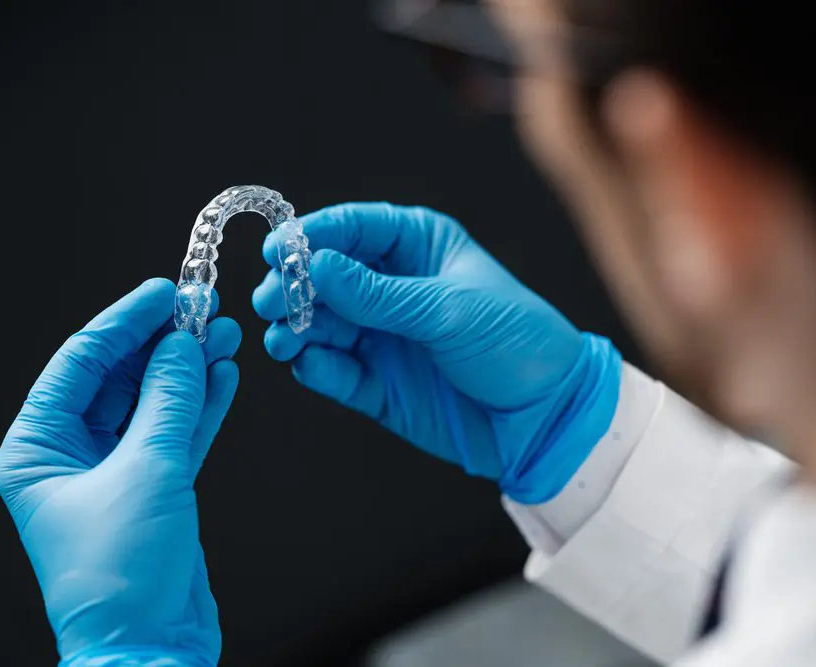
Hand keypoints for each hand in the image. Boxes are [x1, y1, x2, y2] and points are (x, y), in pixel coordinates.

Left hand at [0, 278, 240, 666]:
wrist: (150, 650)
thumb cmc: (121, 575)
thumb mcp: (146, 471)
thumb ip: (168, 399)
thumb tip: (182, 344)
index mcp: (38, 448)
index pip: (80, 363)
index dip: (123, 322)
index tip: (162, 292)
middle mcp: (70, 456)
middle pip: (119, 378)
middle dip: (162, 343)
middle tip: (201, 308)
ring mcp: (114, 472)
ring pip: (153, 403)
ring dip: (188, 370)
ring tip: (223, 334)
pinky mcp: (153, 490)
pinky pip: (176, 434)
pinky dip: (201, 406)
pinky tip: (224, 375)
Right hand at [253, 203, 620, 502]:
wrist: (544, 419)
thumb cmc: (515, 342)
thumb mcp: (448, 310)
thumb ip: (377, 294)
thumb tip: (314, 266)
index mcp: (417, 247)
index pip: (353, 228)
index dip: (312, 236)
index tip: (279, 251)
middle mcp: (391, 286)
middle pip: (324, 277)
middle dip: (294, 287)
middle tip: (270, 300)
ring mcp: (380, 335)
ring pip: (319, 324)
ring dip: (295, 329)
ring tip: (282, 338)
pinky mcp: (375, 382)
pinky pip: (333, 369)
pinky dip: (315, 366)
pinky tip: (308, 364)